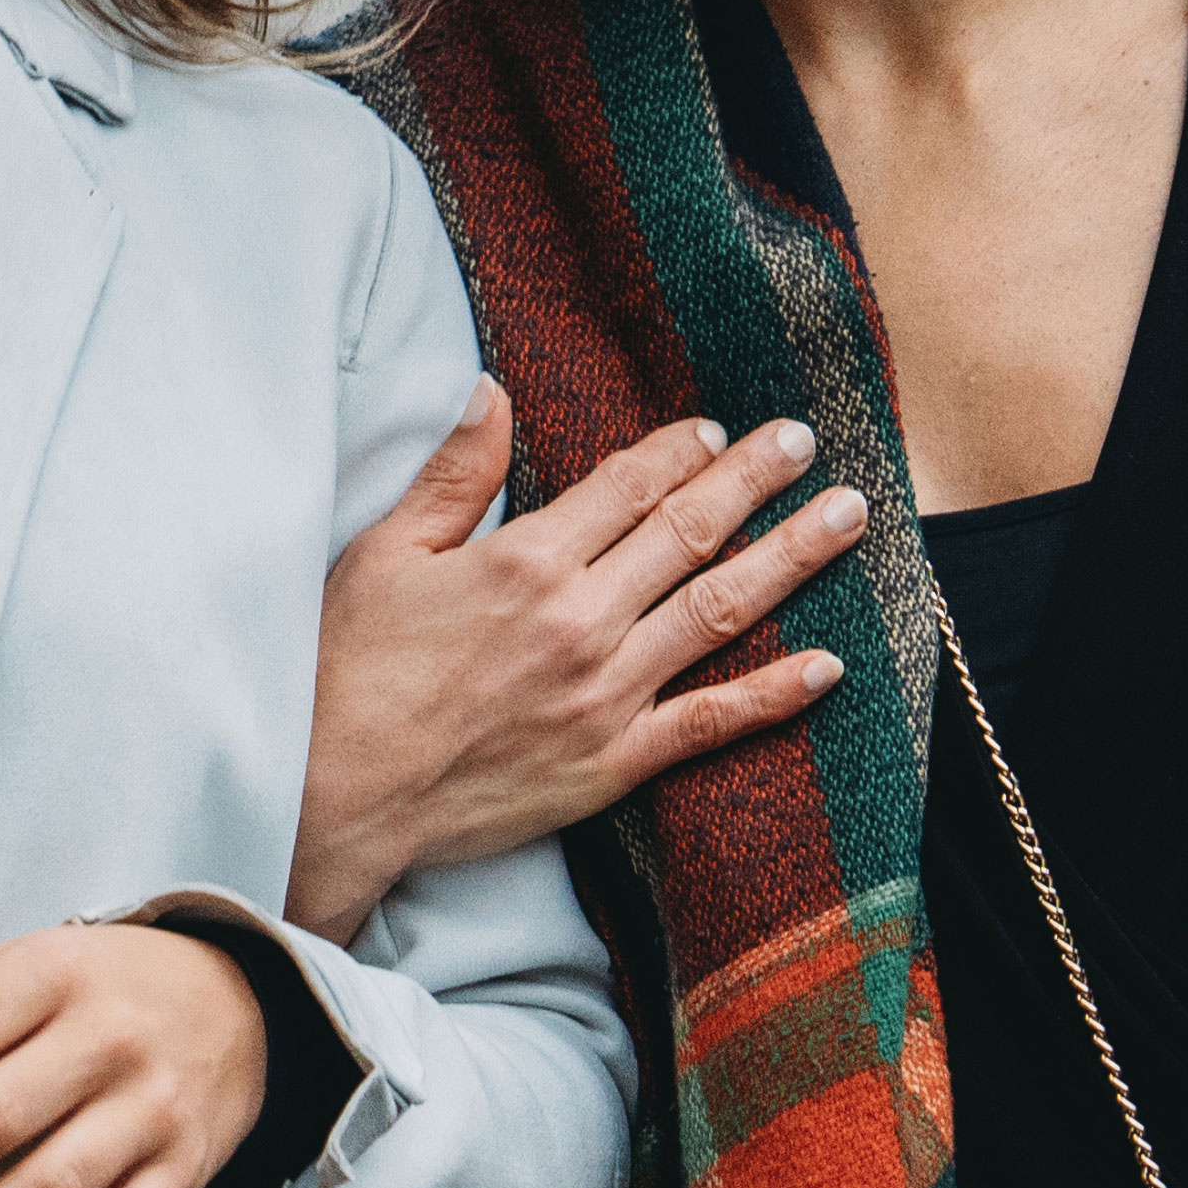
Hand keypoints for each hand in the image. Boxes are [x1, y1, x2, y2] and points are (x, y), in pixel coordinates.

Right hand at [284, 387, 867, 934]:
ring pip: (720, 609)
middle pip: (690, 529)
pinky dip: (775, 693)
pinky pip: (712, 722)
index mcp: (526, 561)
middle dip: (754, 477)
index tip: (714, 429)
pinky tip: (829, 665)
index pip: (627, 485)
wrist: (340, 795)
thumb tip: (491, 393)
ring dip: (791, 558)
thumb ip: (451, 474)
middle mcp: (581, 620)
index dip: (677, 450)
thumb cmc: (349, 672)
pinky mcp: (613, 762)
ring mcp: (607, 694)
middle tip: (804, 440)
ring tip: (847, 517)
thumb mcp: (383, 554)